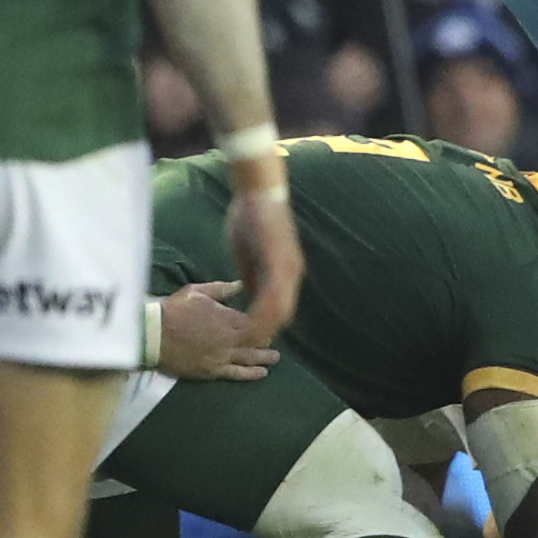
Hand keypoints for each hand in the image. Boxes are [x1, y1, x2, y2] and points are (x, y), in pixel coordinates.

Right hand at [154, 280, 280, 381]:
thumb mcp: (197, 292)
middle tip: (271, 342)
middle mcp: (230, 339)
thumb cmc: (174, 310)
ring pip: (250, 358)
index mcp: (227, 317)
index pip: (253, 321)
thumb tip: (240, 285)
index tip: (267, 323)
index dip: (262, 323)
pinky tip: (262, 373)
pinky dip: (252, 374)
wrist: (153, 335)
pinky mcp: (213, 371)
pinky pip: (237, 374)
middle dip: (265, 341)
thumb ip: (221, 289)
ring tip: (274, 358)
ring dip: (264, 358)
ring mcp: (222, 356)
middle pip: (256, 341)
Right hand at [225, 182, 303, 335]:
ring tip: (250, 339)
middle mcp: (291, 274)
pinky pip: (274, 294)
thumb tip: (246, 293)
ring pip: (281, 308)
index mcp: (283, 272)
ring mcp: (288, 269)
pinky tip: (251, 320)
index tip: (249, 338)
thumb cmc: (250, 217)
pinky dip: (263, 311)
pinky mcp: (280, 262)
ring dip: (266, 326)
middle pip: (283, 314)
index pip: (277, 308)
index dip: (265, 324)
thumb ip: (249, 274)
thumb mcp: (247, 254)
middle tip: (249, 345)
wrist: (259, 191)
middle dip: (266, 331)